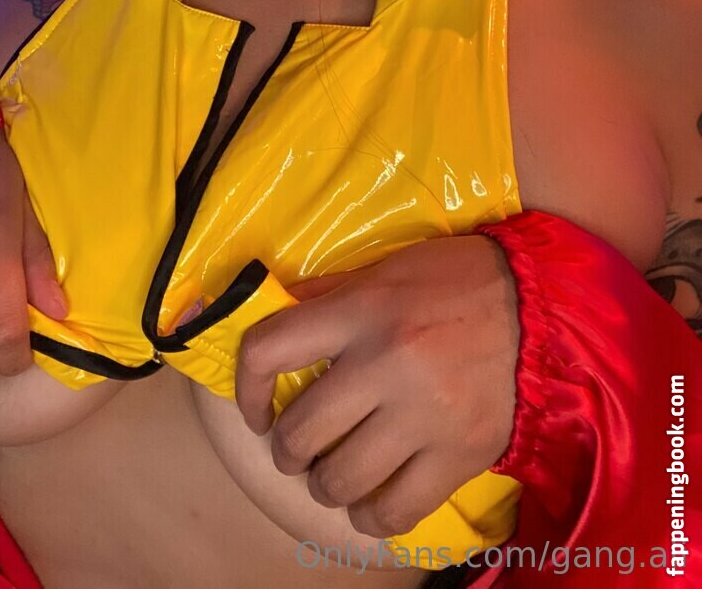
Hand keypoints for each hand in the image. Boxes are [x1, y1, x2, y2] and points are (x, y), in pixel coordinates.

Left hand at [235, 235, 517, 539]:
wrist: (543, 306)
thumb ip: (330, 296)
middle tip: (298, 448)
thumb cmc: (456, 280)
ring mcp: (422, 414)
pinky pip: (396, 511)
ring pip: (339, 479)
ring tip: (333, 475)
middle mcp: (384, 362)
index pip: (269, 348)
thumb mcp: (386, 270)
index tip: (254, 410)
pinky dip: (372, 517)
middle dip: (287, 449)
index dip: (243, 387)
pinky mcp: (458, 454)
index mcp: (361, 310)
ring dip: (325, 485)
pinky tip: (372, 503)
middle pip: (300, 431)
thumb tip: (275, 315)